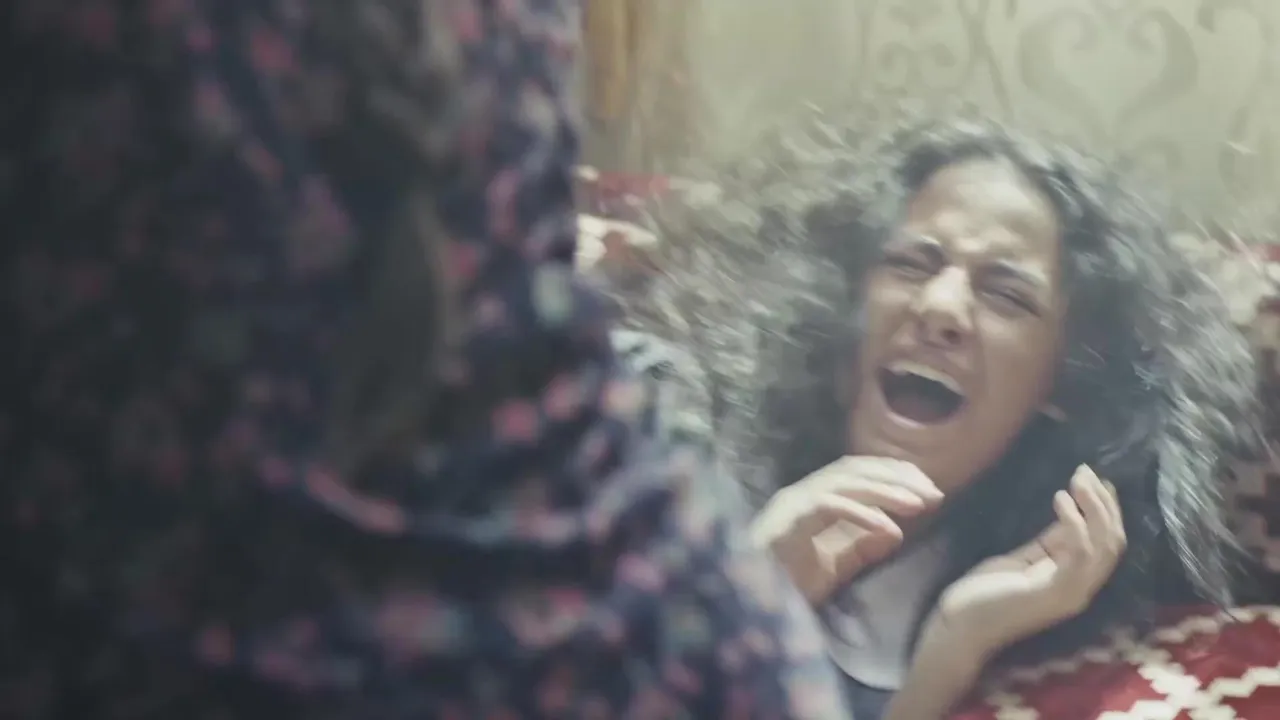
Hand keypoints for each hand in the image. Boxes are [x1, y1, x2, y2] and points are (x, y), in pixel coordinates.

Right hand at [749, 456, 942, 604]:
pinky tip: (890, 528)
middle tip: (934, 494)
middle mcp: (802, 492)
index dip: (895, 474)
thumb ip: (861, 548)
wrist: (744, 604)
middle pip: (856, 469)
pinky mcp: (788, 518)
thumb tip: (895, 531)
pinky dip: (863, 514)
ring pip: (845, 481)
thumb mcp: (833, 567)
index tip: (928, 488)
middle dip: (898, 477)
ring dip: (886, 489)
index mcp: (813, 499)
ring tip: (920, 504)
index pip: (858, 472)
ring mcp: (793, 502)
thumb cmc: (783, 586)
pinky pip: (830, 506)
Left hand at [918, 465, 1124, 661]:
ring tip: (1078, 479)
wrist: (960, 626)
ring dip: (1096, 506)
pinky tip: (1060, 499)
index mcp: (1075, 580)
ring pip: (1105, 545)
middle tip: (1086, 471)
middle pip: (1114, 541)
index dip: (1108, 509)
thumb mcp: (1024, 559)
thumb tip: (1071, 513)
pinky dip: (1076, 523)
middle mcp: (1082, 589)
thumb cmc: (987, 593)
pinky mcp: (1056, 592)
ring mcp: (1072, 593)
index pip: (1108, 542)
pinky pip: (1080, 553)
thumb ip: (1050, 543)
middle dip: (1105, 502)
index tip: (1098, 479)